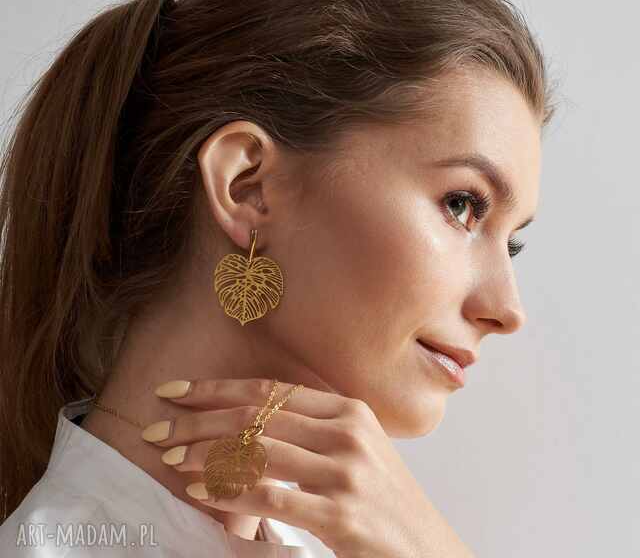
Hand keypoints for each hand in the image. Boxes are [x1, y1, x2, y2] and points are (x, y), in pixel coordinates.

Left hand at [144, 377, 474, 557]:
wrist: (426, 550)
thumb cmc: (383, 500)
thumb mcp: (354, 450)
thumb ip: (310, 430)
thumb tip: (243, 426)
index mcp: (349, 410)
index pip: (270, 390)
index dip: (218, 389)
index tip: (177, 391)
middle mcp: (349, 432)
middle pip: (257, 415)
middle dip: (199, 419)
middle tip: (159, 426)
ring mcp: (347, 472)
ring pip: (258, 450)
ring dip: (206, 452)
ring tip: (170, 455)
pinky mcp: (342, 514)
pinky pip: (271, 496)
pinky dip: (228, 490)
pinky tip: (199, 487)